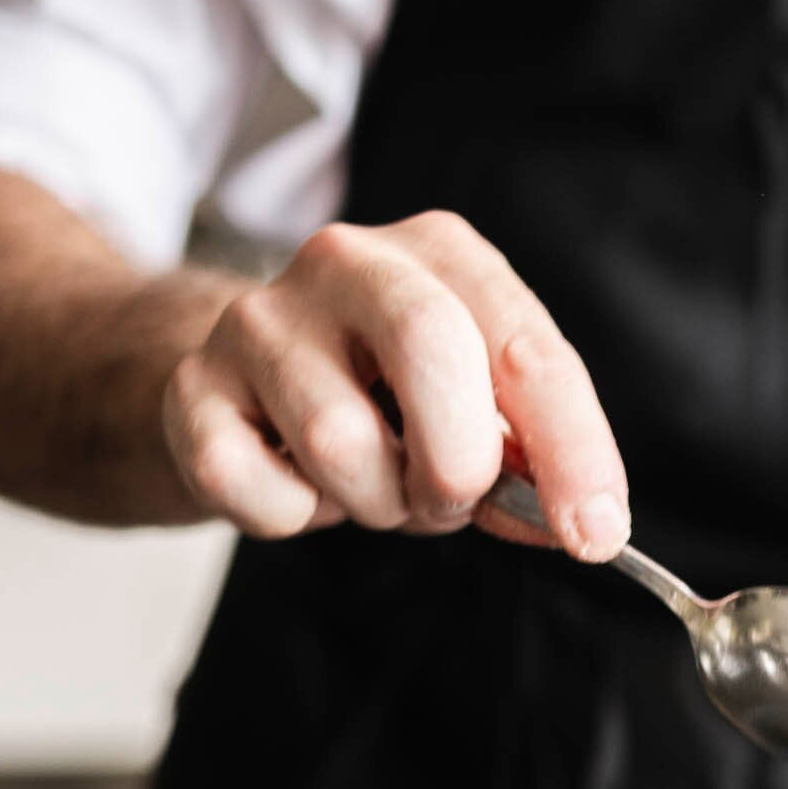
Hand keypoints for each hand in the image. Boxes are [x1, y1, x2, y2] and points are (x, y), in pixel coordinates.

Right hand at [159, 211, 629, 558]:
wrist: (238, 385)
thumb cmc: (379, 400)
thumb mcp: (472, 408)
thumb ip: (530, 455)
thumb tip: (587, 523)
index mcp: (441, 254)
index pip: (526, 347)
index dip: (571, 449)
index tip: (595, 534)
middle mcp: (348, 262)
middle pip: (430, 348)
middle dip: (458, 461)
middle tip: (449, 499)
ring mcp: (259, 319)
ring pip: (337, 439)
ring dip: (374, 501)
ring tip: (369, 484)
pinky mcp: (193, 386)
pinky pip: (258, 487)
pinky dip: (292, 516)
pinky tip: (296, 485)